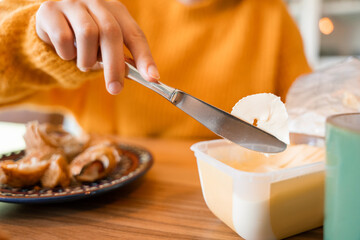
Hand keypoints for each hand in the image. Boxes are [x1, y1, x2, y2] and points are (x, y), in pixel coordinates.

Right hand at [36, 0, 159, 94]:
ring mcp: (73, 3)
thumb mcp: (106, 46)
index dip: (144, 57)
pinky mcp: (50, 10)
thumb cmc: (86, 39)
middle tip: (115, 89)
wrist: (50, 23)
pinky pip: (63, 39)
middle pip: (111, 34)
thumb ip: (122, 58)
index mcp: (117, 10)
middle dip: (115, 66)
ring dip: (87, 59)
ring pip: (87, 35)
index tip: (152, 78)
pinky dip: (67, 54)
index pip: (135, 34)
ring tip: (85, 64)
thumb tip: (144, 77)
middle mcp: (97, 2)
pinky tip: (67, 53)